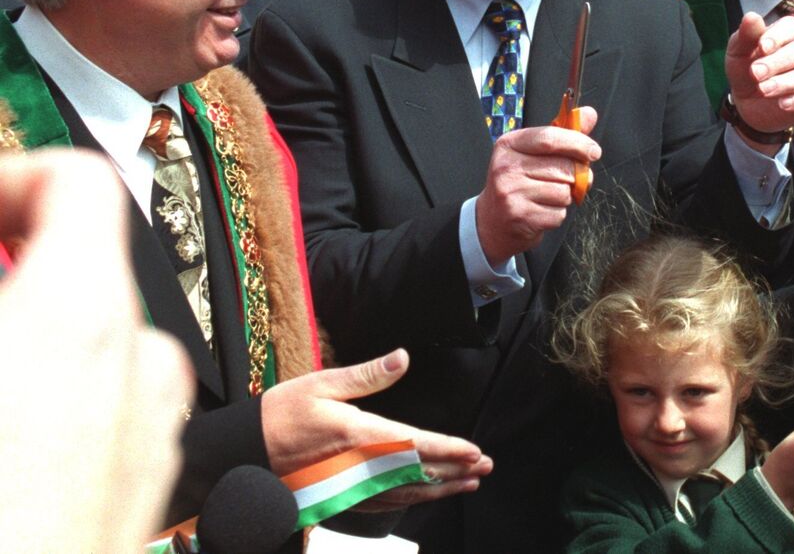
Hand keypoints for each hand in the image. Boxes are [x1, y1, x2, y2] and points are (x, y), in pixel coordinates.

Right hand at [0, 150, 192, 552]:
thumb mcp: (1, 359)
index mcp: (82, 321)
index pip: (79, 187)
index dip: (7, 182)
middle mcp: (138, 367)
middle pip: (75, 271)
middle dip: (4, 275)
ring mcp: (146, 437)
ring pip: (80, 348)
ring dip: (24, 349)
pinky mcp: (137, 494)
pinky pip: (95, 416)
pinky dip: (43, 409)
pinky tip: (11, 453)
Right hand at [262, 347, 492, 507]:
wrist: (242, 453)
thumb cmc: (280, 413)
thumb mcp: (321, 383)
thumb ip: (366, 375)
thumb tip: (403, 357)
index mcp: (357, 435)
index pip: (414, 444)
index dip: (447, 449)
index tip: (474, 451)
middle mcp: (359, 466)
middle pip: (417, 472)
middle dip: (454, 470)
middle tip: (484, 467)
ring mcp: (350, 486)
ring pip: (404, 492)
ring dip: (439, 488)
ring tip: (467, 482)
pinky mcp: (341, 497)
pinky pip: (384, 503)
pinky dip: (411, 500)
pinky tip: (426, 495)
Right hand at [475, 107, 600, 265]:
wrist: (493, 220)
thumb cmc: (519, 181)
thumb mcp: (533, 153)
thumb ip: (562, 134)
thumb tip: (589, 113)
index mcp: (509, 144)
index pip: (549, 138)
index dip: (578, 143)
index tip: (594, 151)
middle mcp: (506, 167)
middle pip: (563, 167)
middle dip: (576, 175)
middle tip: (571, 179)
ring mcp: (511, 193)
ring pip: (564, 192)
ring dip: (565, 196)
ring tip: (548, 196)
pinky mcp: (520, 217)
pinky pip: (558, 214)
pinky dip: (557, 214)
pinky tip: (542, 210)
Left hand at [724, 12, 793, 149]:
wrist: (747, 102)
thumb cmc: (745, 69)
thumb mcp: (738, 52)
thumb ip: (745, 35)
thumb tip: (751, 16)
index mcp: (788, 34)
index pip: (791, 27)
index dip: (778, 37)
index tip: (761, 47)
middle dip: (777, 63)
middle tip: (755, 73)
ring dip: (784, 83)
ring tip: (763, 90)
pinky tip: (783, 104)